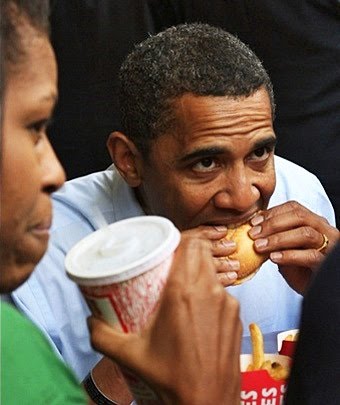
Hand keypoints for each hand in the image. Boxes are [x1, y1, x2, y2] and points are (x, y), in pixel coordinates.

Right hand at [89, 236, 241, 404]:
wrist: (208, 404)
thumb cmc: (172, 380)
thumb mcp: (130, 356)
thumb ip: (102, 335)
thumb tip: (90, 321)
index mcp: (183, 293)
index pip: (189, 245)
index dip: (179, 239)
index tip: (167, 245)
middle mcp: (209, 292)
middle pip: (202, 253)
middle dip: (187, 252)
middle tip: (170, 263)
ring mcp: (228, 304)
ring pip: (213, 272)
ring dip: (199, 271)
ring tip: (182, 286)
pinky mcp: (237, 316)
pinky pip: (223, 292)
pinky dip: (210, 292)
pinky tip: (198, 309)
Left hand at [249, 201, 339, 293]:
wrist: (315, 291)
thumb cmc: (300, 269)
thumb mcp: (285, 249)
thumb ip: (275, 237)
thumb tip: (253, 228)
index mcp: (313, 222)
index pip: (294, 208)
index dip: (272, 213)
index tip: (254, 223)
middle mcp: (324, 230)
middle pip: (299, 217)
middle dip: (272, 224)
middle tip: (253, 234)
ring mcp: (329, 246)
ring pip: (305, 233)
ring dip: (278, 239)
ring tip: (260, 246)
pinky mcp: (327, 263)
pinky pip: (310, 255)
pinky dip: (289, 255)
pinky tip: (274, 257)